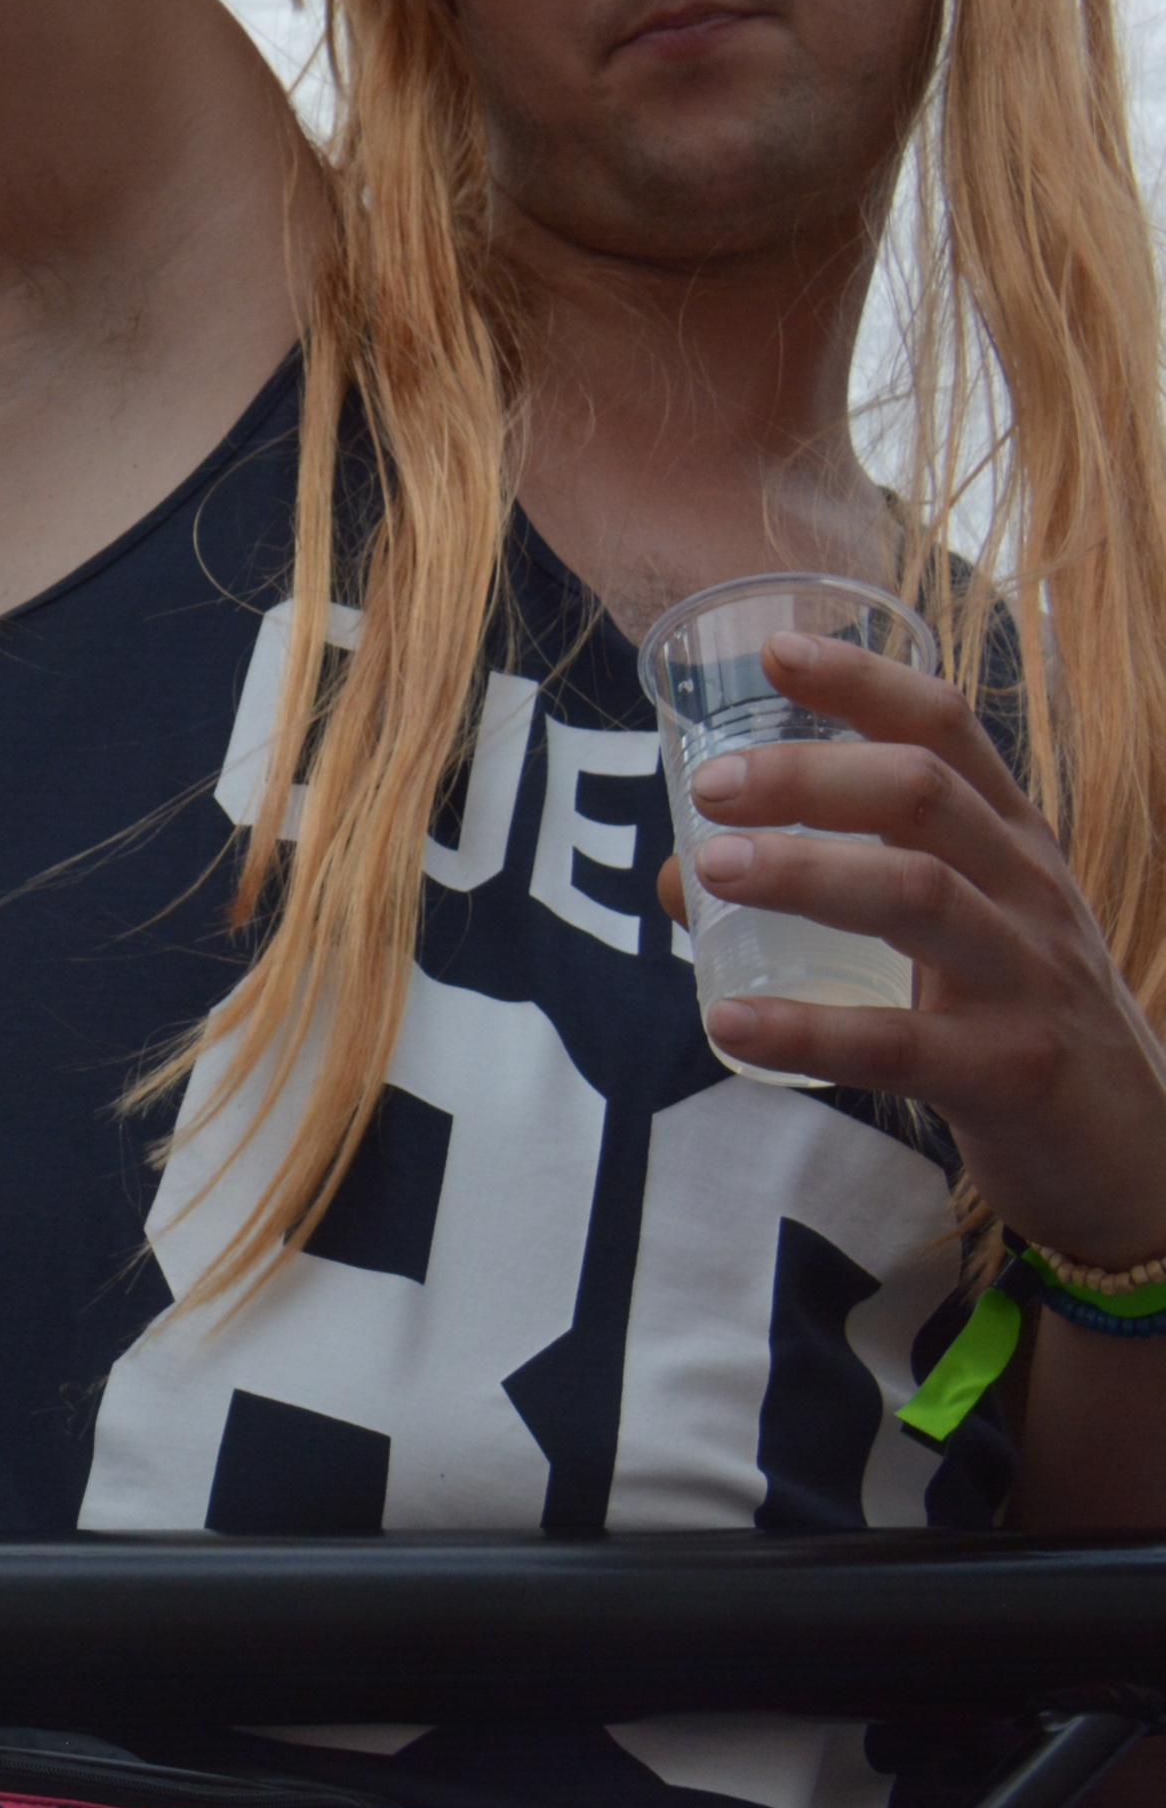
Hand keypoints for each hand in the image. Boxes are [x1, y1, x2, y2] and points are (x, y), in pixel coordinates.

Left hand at [658, 629, 1165, 1266]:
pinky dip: (807, 1029)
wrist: (1137, 1157)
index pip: (948, 732)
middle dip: (809, 775)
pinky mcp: (1014, 1071)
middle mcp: (1028, 893)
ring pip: (918, 896)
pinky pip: (900, 1043)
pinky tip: (730, 1022)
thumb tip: (687, 869)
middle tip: (710, 785)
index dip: (865, 682)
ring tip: (709, 870)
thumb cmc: (1016, 1023)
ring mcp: (1028, 979)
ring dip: (804, 872)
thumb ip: (831, 892)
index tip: (776, 650)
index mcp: (1011, 845)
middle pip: (925, 795)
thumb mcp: (944, 940)